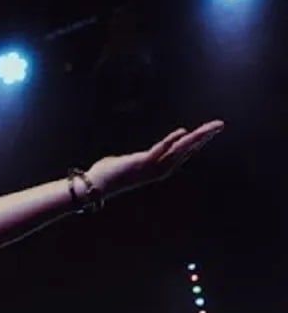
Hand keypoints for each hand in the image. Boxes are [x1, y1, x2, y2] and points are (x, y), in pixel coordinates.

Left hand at [86, 120, 223, 194]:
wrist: (93, 187)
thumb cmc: (108, 175)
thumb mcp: (128, 163)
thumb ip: (137, 160)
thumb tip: (135, 158)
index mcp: (157, 168)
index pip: (182, 152)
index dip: (198, 141)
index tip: (211, 129)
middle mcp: (158, 169)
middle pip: (186, 150)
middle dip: (204, 137)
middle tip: (220, 125)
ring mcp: (150, 167)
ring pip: (178, 151)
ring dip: (194, 138)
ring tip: (210, 128)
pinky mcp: (140, 164)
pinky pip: (158, 151)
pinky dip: (170, 141)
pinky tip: (182, 131)